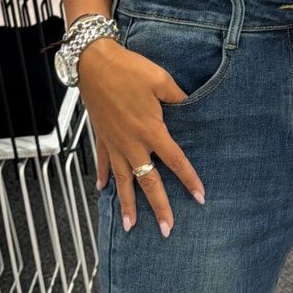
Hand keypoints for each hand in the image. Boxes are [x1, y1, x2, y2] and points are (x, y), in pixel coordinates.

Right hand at [78, 36, 204, 235]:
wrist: (93, 62)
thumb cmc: (129, 69)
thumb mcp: (161, 80)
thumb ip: (178, 97)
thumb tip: (191, 106)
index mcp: (150, 130)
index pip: (175, 161)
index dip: (189, 180)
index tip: (200, 197)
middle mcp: (132, 142)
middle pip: (148, 181)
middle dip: (159, 207)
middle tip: (168, 229)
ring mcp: (114, 142)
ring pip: (123, 180)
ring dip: (127, 204)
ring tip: (130, 226)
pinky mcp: (101, 136)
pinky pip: (104, 162)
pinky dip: (104, 177)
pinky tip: (103, 191)